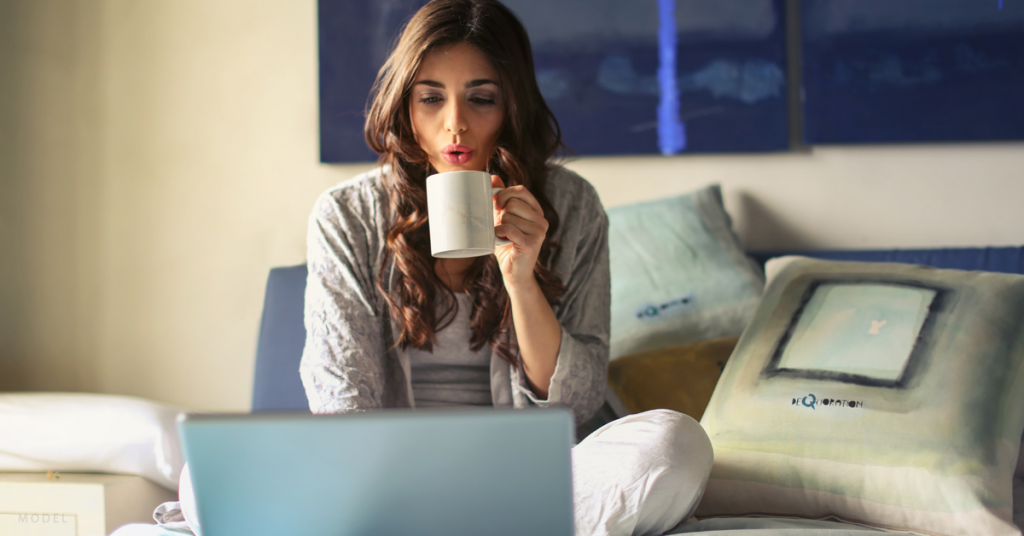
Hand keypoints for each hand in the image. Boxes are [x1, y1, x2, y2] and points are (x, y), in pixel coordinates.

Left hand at [491, 175, 547, 289]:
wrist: (514, 272)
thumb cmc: (507, 245)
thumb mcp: (503, 219)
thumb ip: (501, 199)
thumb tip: (493, 177)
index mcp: (536, 211)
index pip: (521, 190)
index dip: (505, 193)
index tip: (496, 204)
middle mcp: (541, 220)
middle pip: (514, 203)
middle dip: (501, 214)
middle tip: (501, 227)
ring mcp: (539, 232)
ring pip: (509, 216)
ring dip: (500, 226)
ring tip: (504, 237)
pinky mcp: (532, 243)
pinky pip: (509, 229)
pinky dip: (499, 233)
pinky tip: (500, 240)